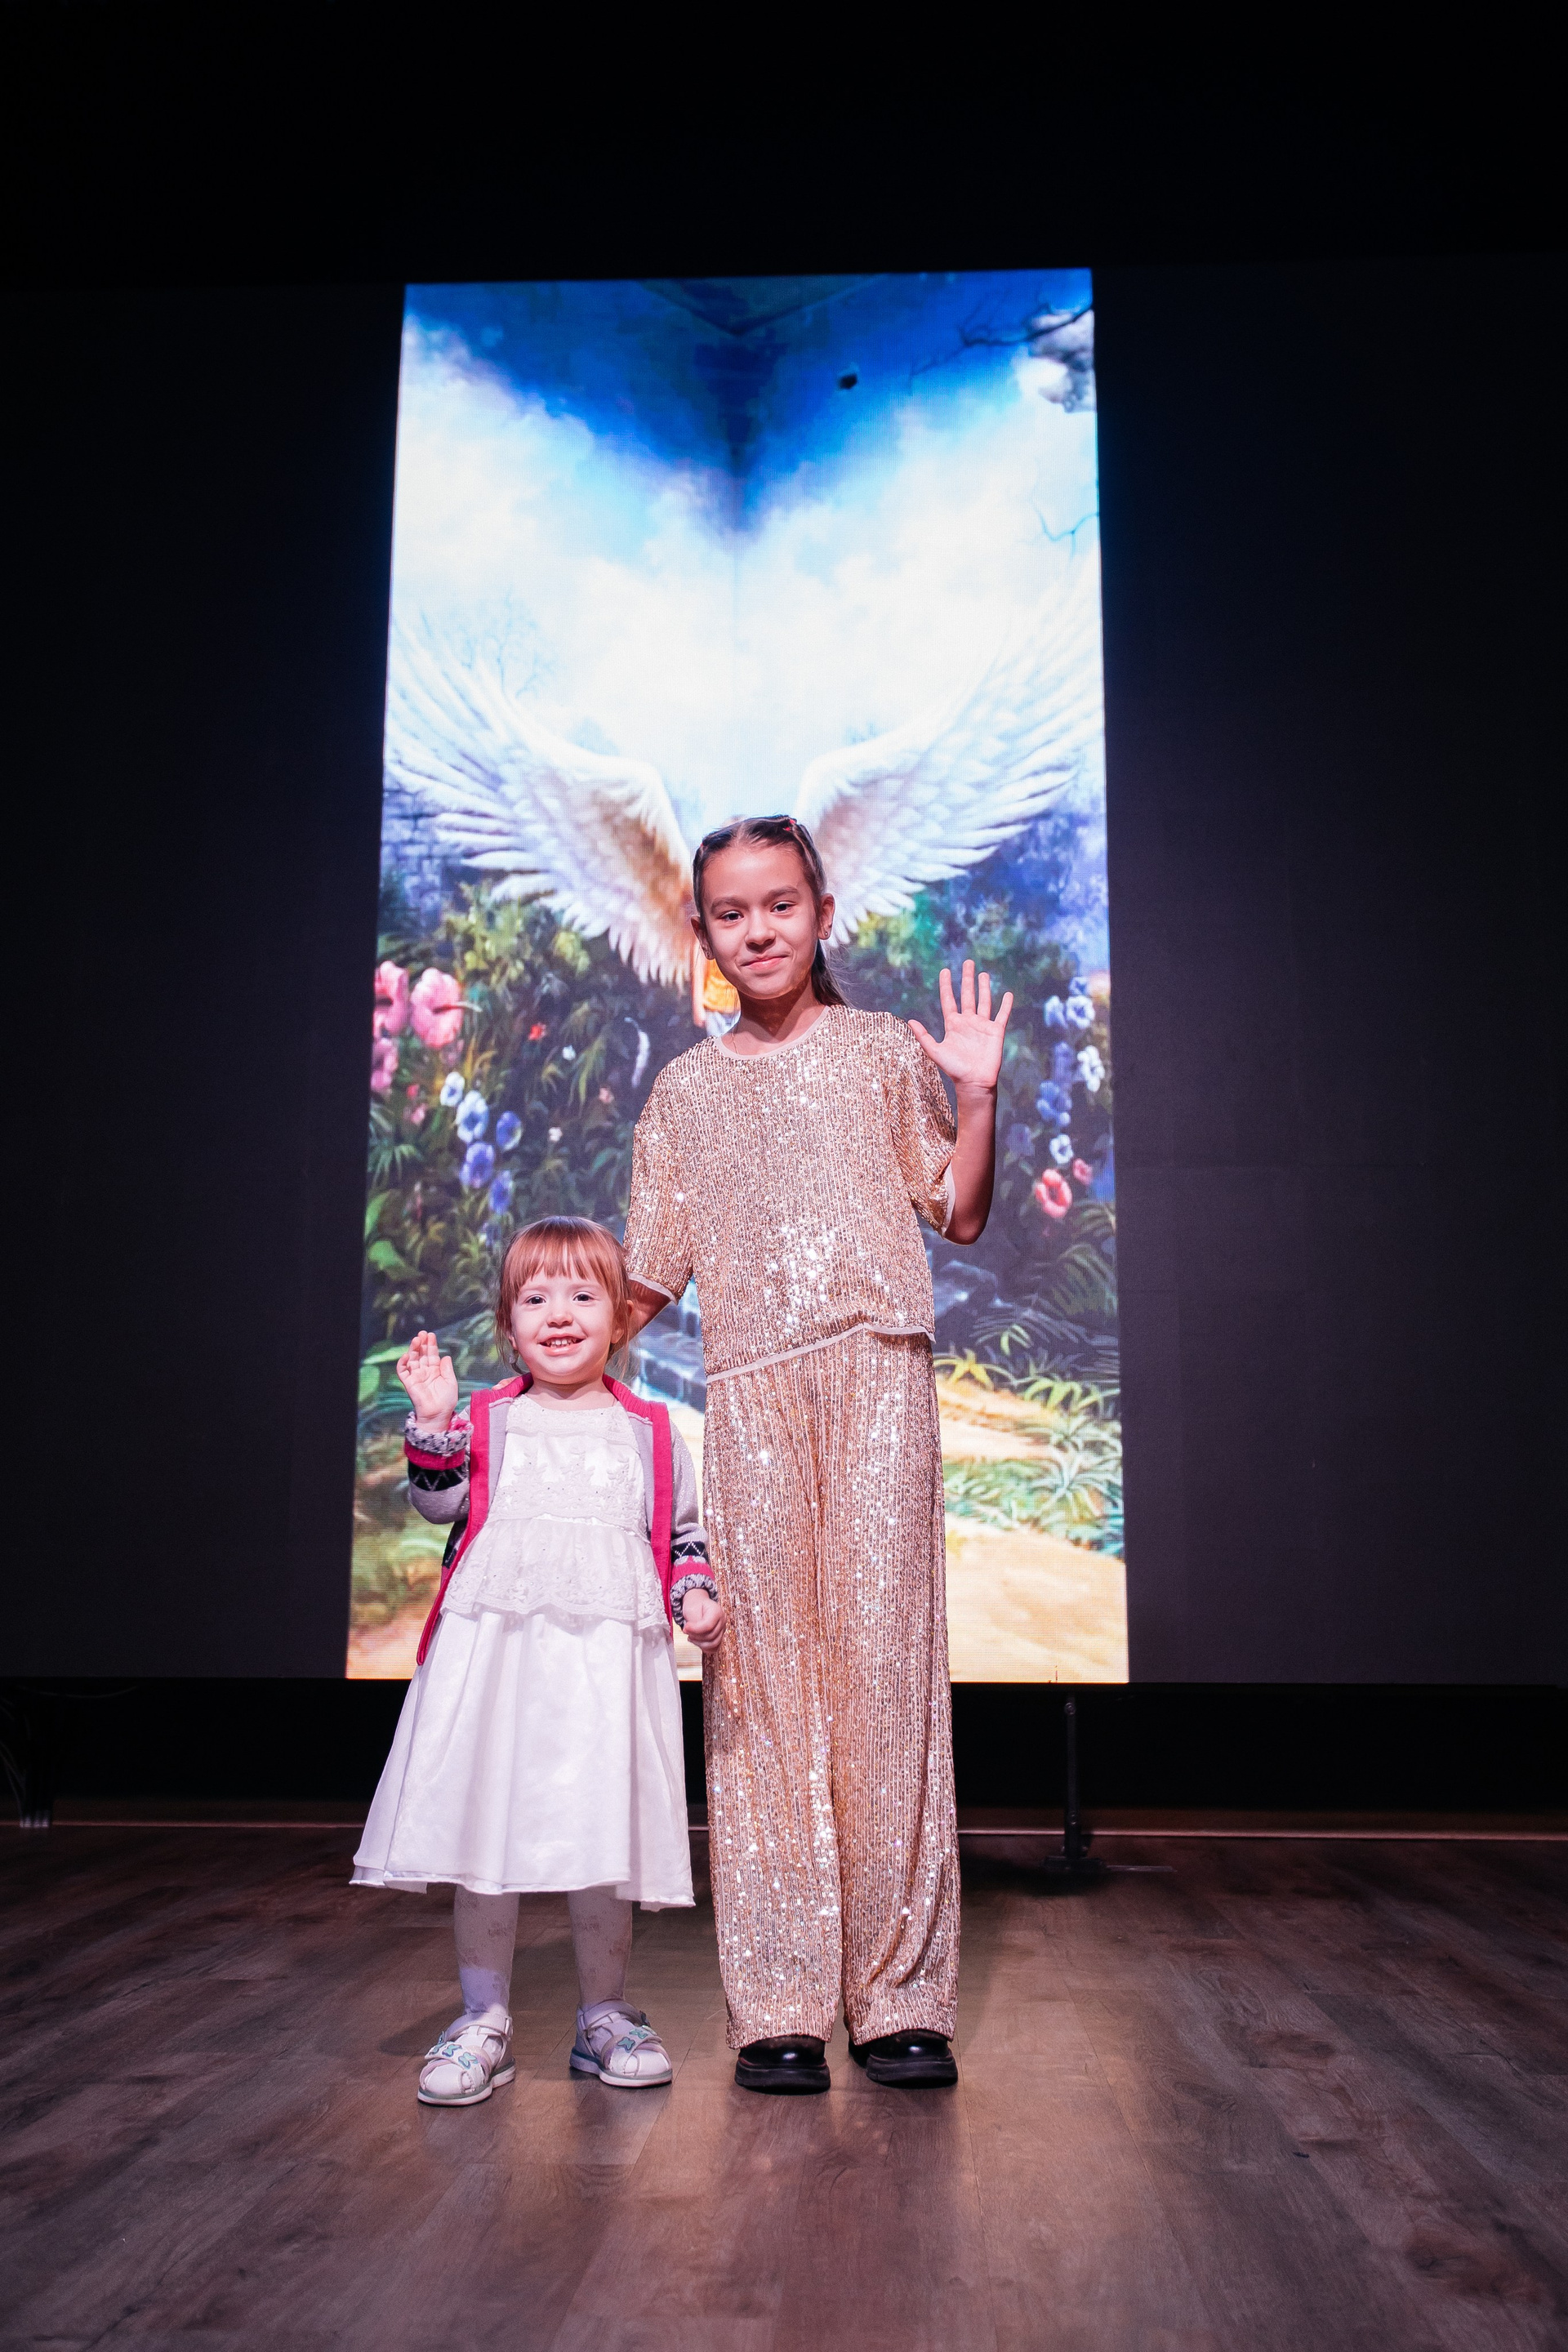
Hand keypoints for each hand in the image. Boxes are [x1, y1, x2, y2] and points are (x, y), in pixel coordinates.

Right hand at [396, 1330, 459, 1430]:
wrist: (438, 1415)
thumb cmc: (446, 1401)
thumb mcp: (451, 1382)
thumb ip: (447, 1369)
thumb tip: (445, 1356)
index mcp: (435, 1370)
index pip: (431, 1354)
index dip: (431, 1345)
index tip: (431, 1335)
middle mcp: (424, 1371)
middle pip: (421, 1354)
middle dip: (421, 1343)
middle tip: (422, 1333)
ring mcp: (416, 1376)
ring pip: (412, 1360)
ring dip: (413, 1349)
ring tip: (416, 1340)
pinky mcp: (409, 1383)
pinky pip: (403, 1372)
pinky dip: (402, 1363)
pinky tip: (407, 1355)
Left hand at [681, 1588, 726, 1654]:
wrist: (697, 1604)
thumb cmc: (694, 1606)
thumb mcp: (692, 1609)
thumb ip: (695, 1622)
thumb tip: (693, 1633)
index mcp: (717, 1611)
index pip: (708, 1626)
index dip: (695, 1629)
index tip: (685, 1627)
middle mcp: (722, 1621)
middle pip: (711, 1636)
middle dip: (695, 1636)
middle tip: (685, 1630)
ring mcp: (722, 1630)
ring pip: (713, 1644)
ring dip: (699, 1643)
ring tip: (690, 1636)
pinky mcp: (719, 1637)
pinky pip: (714, 1648)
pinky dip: (704, 1647)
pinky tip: (696, 1641)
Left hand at [909, 961, 1012, 1092]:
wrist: (974, 1082)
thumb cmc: (954, 1069)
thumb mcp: (935, 1051)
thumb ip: (923, 1036)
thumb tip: (909, 1021)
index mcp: (953, 1024)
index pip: (949, 1000)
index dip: (946, 985)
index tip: (945, 971)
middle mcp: (968, 1022)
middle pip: (967, 995)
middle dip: (967, 979)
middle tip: (968, 963)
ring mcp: (982, 1026)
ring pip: (984, 1001)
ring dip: (984, 987)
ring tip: (983, 973)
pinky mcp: (996, 1032)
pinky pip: (1001, 1015)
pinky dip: (1005, 1005)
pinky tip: (1007, 994)